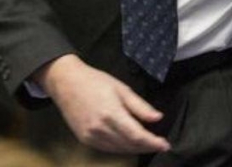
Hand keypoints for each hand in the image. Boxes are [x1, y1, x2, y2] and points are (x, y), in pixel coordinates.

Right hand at [33, 54, 170, 153]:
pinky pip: (107, 149)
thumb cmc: (94, 81)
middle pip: (129, 145)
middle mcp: (100, 128)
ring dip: (134, 149)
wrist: (66, 82)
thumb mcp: (121, 88)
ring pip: (119, 150)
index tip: (165, 144)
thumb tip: (157, 118)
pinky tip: (127, 143)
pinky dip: (120, 148)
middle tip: (158, 144)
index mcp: (111, 113)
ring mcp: (91, 136)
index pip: (137, 135)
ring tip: (145, 144)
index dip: (153, 142)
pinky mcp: (85, 139)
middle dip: (146, 146)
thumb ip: (140, 105)